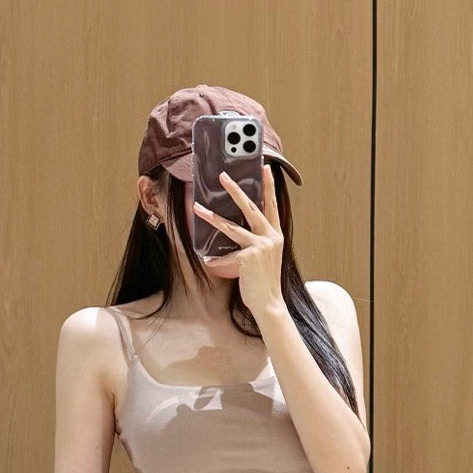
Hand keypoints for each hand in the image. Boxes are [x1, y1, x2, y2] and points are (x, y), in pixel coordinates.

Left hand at [191, 164, 284, 314]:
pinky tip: (208, 262)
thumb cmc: (264, 281)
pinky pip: (225, 256)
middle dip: (235, 190)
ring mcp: (260, 247)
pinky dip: (215, 261)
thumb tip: (233, 232)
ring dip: (212, 217)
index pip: (272, 206)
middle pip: (251, 208)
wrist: (270, 303)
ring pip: (231, 227)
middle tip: (223, 176)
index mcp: (276, 235)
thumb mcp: (263, 258)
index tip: (265, 169)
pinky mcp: (249, 258)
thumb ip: (254, 242)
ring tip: (197, 207)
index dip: (268, 187)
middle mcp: (270, 237)